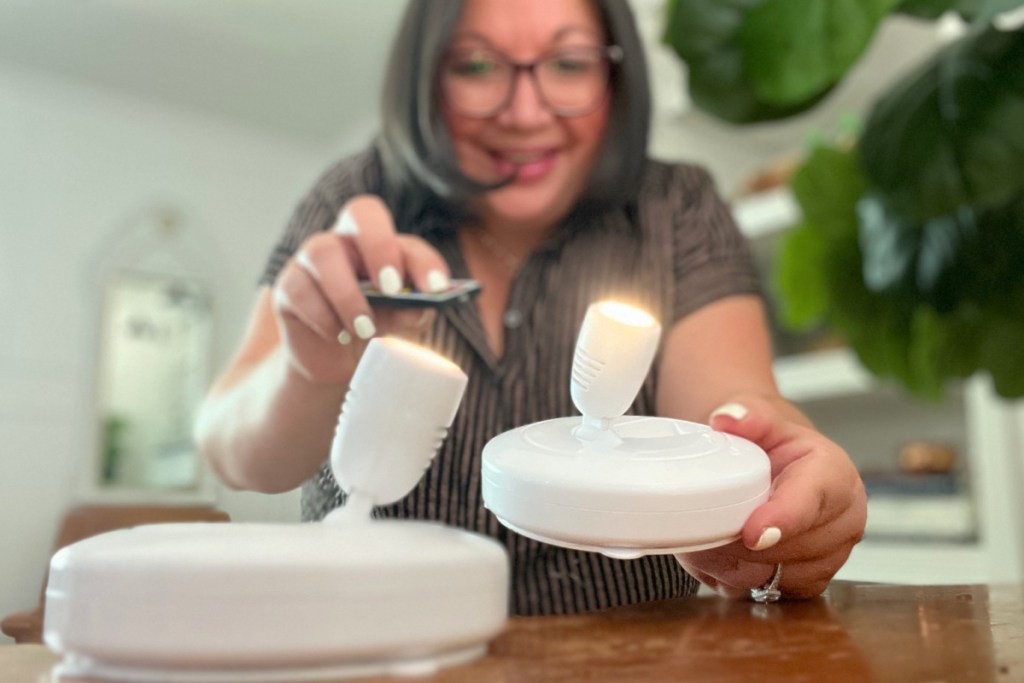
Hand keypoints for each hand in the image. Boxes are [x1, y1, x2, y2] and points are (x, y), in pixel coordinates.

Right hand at [272, 195, 449, 382]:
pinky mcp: (288, 285)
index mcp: (385, 247)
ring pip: (323, 252)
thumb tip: (421, 309)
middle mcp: (348, 240)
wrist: (335, 360)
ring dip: (347, 294)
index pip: (407, 242)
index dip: (424, 263)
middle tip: (393, 289)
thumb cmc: (374, 329)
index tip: (437, 289)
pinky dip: (324, 317)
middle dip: (380, 246)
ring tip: (365, 328)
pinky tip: (338, 335)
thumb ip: (411, 313)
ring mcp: (312, 258)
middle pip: (361, 212)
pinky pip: (300, 290)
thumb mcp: (399, 324)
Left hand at [675, 395, 867, 598]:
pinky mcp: (813, 579)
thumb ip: (748, 415)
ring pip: (777, 575)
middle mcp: (845, 519)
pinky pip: (773, 593)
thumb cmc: (769, 443)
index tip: (750, 533)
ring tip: (706, 542)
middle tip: (701, 530)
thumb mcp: (760, 418)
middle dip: (742, 544)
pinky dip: (741, 580)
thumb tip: (726, 419)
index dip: (781, 519)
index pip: (811, 502)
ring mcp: (833, 555)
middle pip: (790, 547)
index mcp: (835, 475)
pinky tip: (722, 558)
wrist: (775, 465)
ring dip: (736, 565)